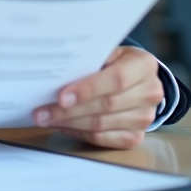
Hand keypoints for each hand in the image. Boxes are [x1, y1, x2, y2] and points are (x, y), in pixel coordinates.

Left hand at [32, 46, 164, 148]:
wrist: (137, 79)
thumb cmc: (115, 62)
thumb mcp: (108, 52)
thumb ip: (89, 60)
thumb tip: (56, 73)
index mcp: (144, 65)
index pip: (116, 79)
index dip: (87, 89)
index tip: (60, 96)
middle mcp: (150, 92)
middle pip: (106, 105)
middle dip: (68, 110)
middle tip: (41, 112)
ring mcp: (144, 118)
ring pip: (101, 125)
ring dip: (69, 123)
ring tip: (46, 119)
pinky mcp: (135, 137)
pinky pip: (102, 139)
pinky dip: (79, 133)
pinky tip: (62, 126)